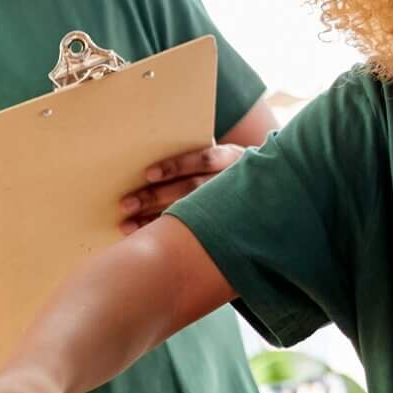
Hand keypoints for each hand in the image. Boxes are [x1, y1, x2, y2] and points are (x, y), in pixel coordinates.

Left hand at [120, 143, 247, 233]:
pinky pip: (194, 232)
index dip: (177, 166)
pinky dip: (167, 233)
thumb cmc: (229, 170)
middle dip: (156, 197)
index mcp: (230, 157)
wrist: (266, 189)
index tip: (149, 174)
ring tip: (127, 224)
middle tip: (126, 203)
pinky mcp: (227, 225)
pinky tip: (147, 236)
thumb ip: (197, 156)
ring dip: (156, 218)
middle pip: (191, 189)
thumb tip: (151, 160)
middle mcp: (232, 181)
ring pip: (190, 213)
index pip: (204, 159)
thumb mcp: (224, 157)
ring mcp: (231, 204)